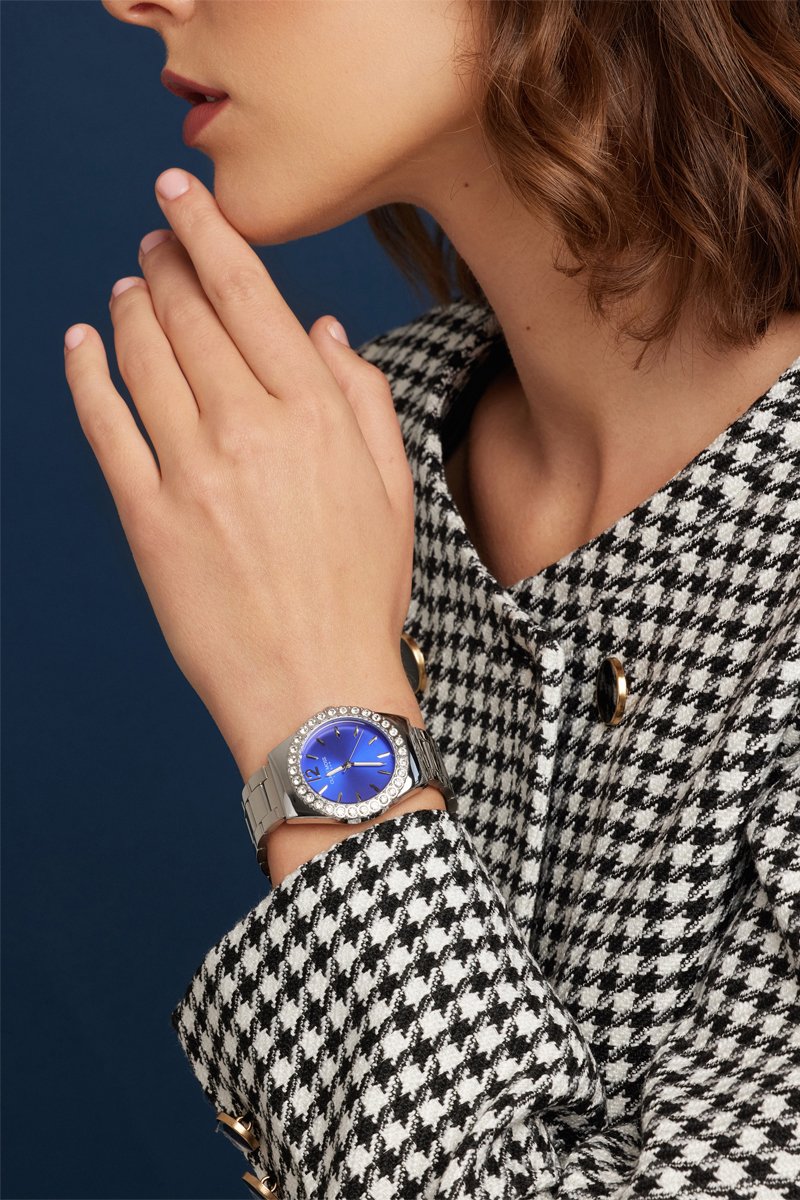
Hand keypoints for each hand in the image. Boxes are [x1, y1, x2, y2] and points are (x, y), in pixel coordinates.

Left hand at [64, 167, 419, 780]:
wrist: (317, 688)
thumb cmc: (361, 594)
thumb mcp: (394, 489)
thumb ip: (361, 400)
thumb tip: (322, 332)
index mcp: (317, 415)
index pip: (250, 296)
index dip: (209, 235)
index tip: (183, 197)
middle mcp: (252, 430)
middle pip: (190, 316)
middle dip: (165, 263)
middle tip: (152, 241)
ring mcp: (193, 474)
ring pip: (144, 359)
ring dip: (128, 309)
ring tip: (126, 287)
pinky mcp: (148, 520)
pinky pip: (106, 427)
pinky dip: (87, 375)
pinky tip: (80, 345)